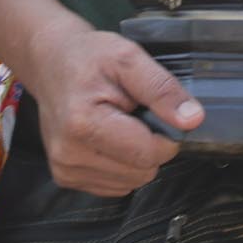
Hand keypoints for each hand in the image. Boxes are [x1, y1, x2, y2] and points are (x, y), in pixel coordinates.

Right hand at [24, 17, 200, 196]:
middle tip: (132, 115)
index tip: (154, 114)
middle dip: (148, 146)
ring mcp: (65, 168)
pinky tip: (107, 139)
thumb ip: (162, 90)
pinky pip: (115, 186)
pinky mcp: (65, 177)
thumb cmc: (88, 57)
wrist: (50, 61)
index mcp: (83, 123)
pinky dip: (120, 165)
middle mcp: (69, 153)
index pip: (148, 154)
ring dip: (133, 157)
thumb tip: (192, 120)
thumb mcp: (129, 58)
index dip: (165, 137)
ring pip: (130, 183)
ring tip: (117, 124)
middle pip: (141, 172)